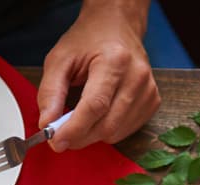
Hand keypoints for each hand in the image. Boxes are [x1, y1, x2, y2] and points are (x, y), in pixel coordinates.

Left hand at [36, 2, 158, 150]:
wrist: (117, 27)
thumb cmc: (89, 41)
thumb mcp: (60, 58)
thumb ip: (50, 92)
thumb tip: (47, 124)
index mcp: (114, 61)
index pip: (94, 106)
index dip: (73, 129)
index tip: (56, 142)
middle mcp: (136, 77)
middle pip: (106, 125)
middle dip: (80, 136)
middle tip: (61, 132)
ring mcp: (148, 91)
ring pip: (115, 133)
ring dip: (92, 134)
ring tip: (80, 117)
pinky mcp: (152, 102)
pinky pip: (126, 131)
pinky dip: (107, 130)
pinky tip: (100, 114)